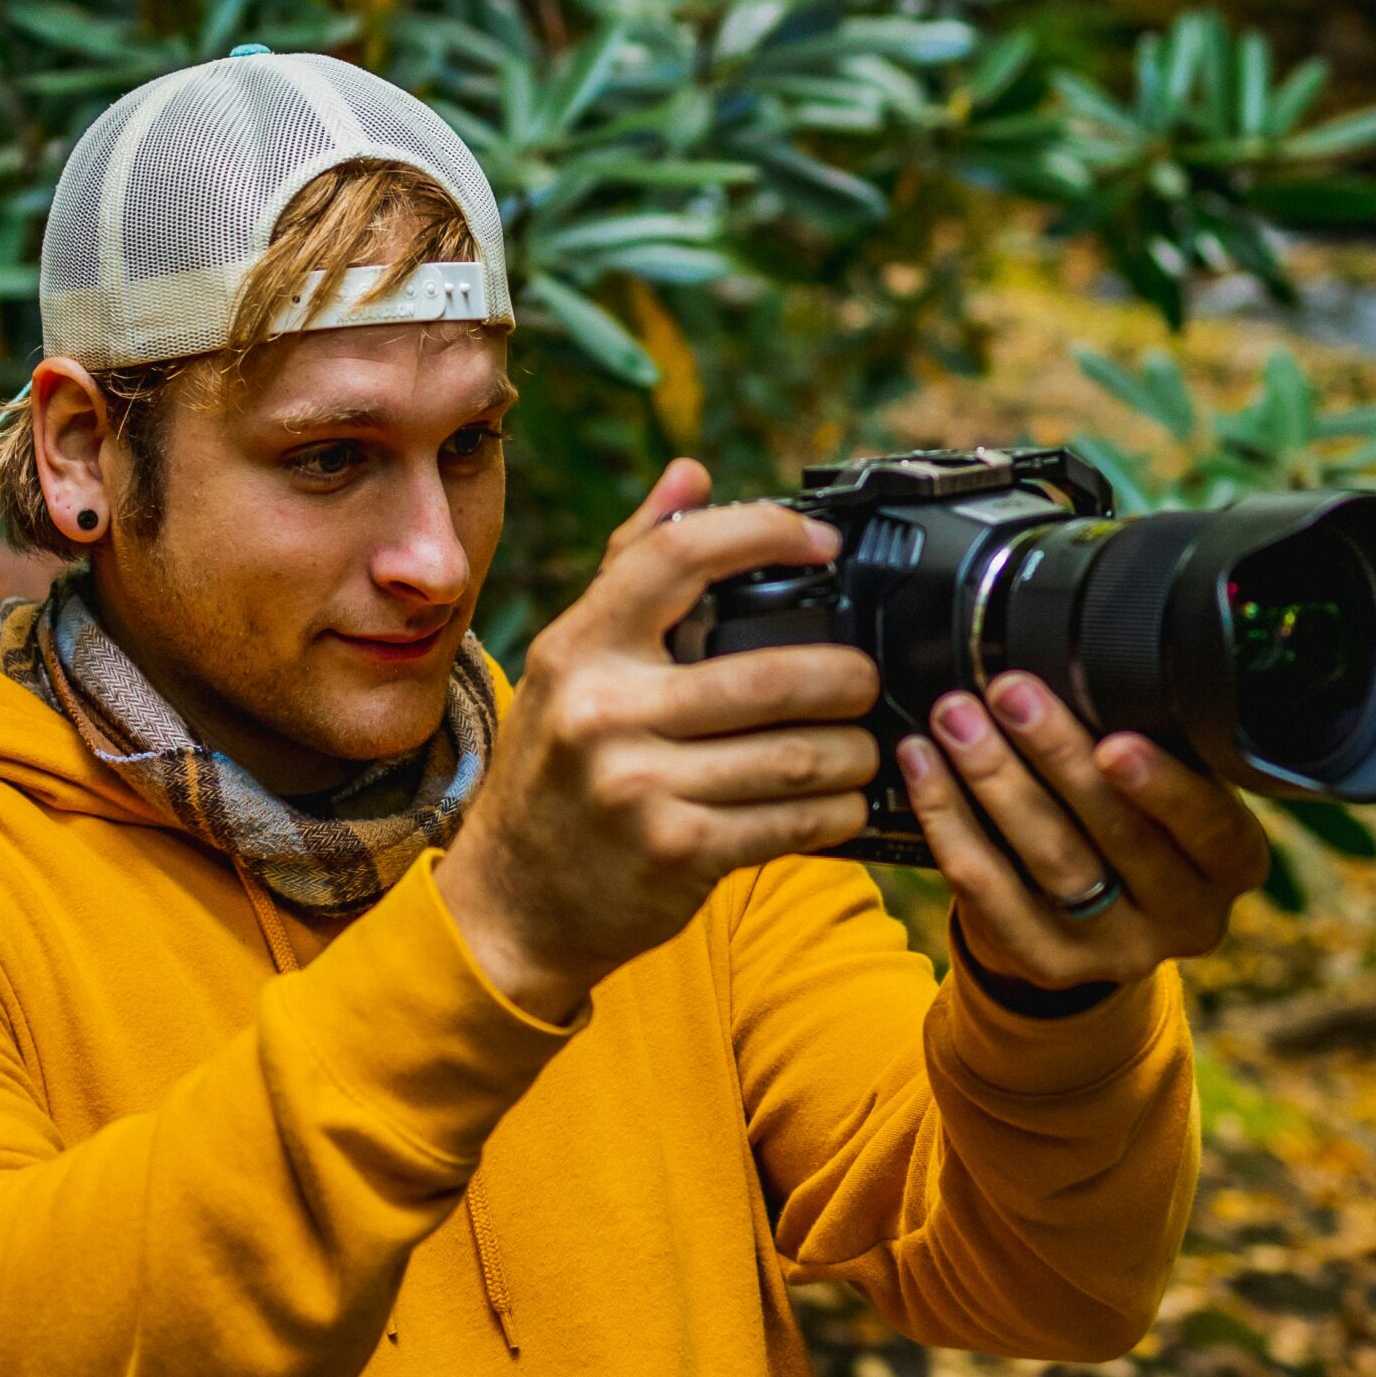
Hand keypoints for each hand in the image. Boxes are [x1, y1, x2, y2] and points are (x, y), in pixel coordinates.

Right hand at [436, 458, 881, 1024]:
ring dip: (853, 751)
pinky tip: (842, 802)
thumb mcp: (573, 663)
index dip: (764, 533)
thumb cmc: (556, 770)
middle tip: (864, 680)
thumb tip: (692, 472)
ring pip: (798, 754)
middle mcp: (604, 710)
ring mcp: (638, 786)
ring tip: (862, 746)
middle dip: (847, 677)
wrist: (511, 904)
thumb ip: (634, 566)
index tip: (823, 543)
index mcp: (581, 646)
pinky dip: (837, 811)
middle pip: (772, 673)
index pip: (678, 554)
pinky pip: (793, 822)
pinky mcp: (676, 852)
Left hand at [896, 672, 1270, 993]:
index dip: (1161, 785)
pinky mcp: (1049, 965)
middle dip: (1056, 755)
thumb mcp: (1165, 789)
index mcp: (1232, 862)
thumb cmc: (1134, 822)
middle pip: (1117, 835)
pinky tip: (925, 768)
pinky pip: (988, 893)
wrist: (1092, 923)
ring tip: (955, 719)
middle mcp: (1187, 917)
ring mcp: (1116, 951)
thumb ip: (1147, 746)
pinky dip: (950, 821)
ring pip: (1049, 860)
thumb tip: (1080, 663)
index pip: (1208, 825)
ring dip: (994, 779)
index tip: (1113, 741)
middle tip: (1009, 693)